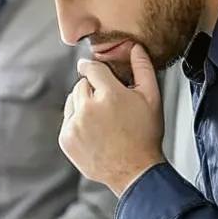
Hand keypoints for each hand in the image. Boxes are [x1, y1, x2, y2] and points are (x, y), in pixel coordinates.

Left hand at [62, 42, 166, 194]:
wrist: (134, 171)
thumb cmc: (145, 135)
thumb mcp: (151, 98)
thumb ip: (143, 68)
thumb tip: (135, 48)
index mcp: (110, 95)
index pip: (92, 68)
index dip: (94, 68)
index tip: (92, 69)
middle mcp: (88, 108)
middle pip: (81, 84)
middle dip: (93, 89)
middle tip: (108, 104)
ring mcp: (74, 125)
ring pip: (72, 100)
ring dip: (83, 104)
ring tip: (102, 119)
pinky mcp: (66, 139)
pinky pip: (67, 120)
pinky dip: (77, 122)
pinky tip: (94, 131)